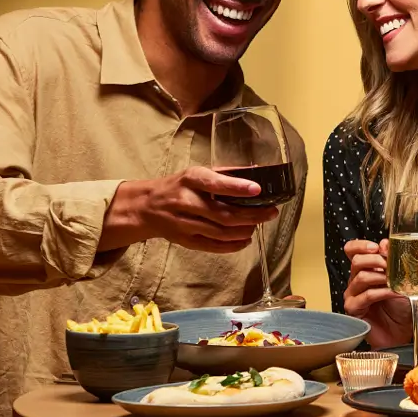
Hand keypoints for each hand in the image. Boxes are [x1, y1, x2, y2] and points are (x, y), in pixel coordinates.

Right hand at [100, 166, 277, 253]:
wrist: (146, 206)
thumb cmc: (179, 186)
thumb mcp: (197, 172)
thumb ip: (225, 173)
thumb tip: (256, 171)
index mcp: (190, 179)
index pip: (216, 184)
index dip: (237, 188)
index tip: (258, 189)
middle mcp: (186, 201)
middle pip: (223, 213)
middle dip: (252, 215)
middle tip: (270, 212)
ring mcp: (184, 223)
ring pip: (220, 231)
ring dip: (244, 230)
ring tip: (258, 225)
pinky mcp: (184, 240)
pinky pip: (212, 246)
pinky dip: (232, 245)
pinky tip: (245, 240)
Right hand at [343, 238, 410, 346]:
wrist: (402, 331)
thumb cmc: (401, 306)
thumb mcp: (403, 279)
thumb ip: (395, 261)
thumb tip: (386, 243)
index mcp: (365, 269)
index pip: (352, 250)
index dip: (361, 245)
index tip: (376, 247)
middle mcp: (356, 280)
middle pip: (356, 260)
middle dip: (376, 259)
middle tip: (390, 264)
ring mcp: (353, 294)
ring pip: (361, 277)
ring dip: (381, 276)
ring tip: (396, 281)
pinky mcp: (354, 309)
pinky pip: (366, 295)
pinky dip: (382, 292)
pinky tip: (394, 292)